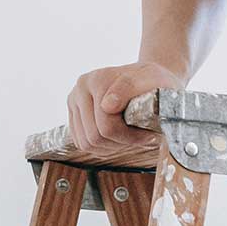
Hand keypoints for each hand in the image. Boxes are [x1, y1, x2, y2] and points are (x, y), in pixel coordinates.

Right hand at [65, 60, 184, 151]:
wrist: (146, 78)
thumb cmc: (153, 81)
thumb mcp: (152, 79)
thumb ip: (129, 87)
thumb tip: (107, 106)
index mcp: (97, 79)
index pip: (107, 126)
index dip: (130, 137)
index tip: (150, 136)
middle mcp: (81, 88)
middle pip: (94, 137)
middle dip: (120, 143)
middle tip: (141, 138)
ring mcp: (74, 100)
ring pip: (85, 144)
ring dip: (110, 147)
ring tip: (129, 138)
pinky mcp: (73, 113)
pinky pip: (80, 142)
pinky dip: (100, 147)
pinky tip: (117, 137)